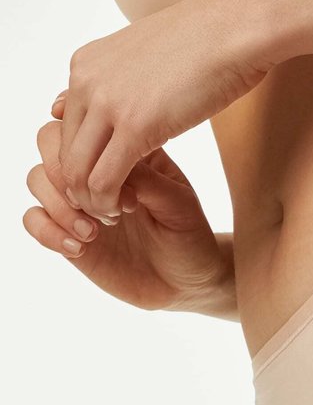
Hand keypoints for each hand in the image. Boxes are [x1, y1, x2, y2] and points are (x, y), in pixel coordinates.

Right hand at [24, 117, 231, 311]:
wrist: (186, 280)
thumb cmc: (188, 235)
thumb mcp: (178, 203)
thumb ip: (144, 179)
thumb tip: (106, 162)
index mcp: (124, 149)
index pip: (86, 123)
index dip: (89, 146)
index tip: (123, 187)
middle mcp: (94, 169)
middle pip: (48, 142)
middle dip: (67, 173)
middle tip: (105, 209)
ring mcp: (77, 199)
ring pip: (36, 178)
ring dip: (60, 204)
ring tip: (94, 233)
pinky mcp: (65, 231)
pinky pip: (33, 220)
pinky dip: (48, 231)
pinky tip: (81, 249)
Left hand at [53, 0, 269, 219]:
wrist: (236, 27)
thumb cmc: (206, 41)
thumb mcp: (146, 57)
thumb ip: (113, 82)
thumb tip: (83, 103)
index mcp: (85, 65)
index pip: (65, 129)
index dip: (82, 161)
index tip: (109, 179)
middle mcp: (85, 82)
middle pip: (65, 152)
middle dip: (82, 186)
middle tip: (110, 204)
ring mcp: (107, 104)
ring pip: (78, 172)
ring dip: (93, 201)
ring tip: (118, 211)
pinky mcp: (134, 127)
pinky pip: (105, 181)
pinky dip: (110, 203)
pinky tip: (129, 207)